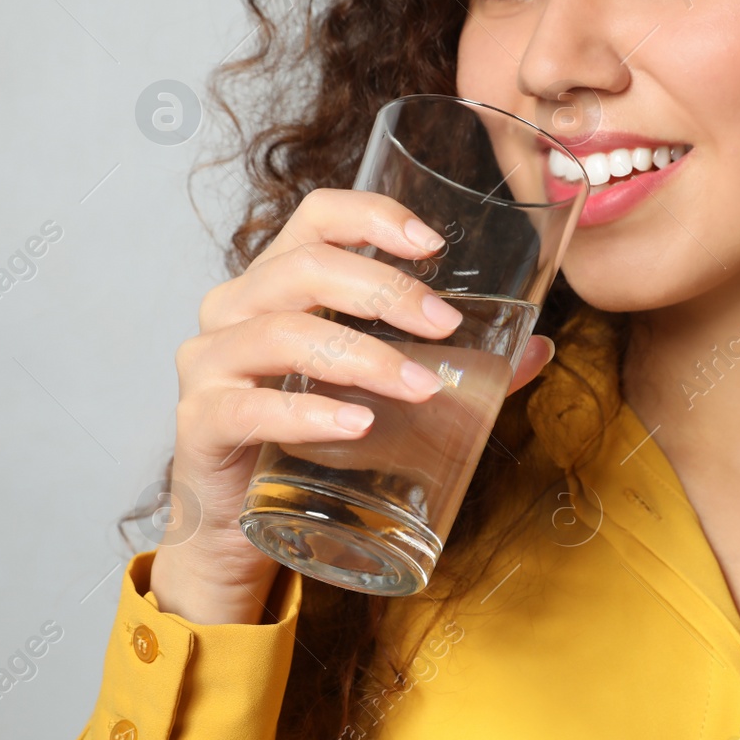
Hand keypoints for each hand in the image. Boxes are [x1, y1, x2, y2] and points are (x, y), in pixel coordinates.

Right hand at [152, 188, 556, 624]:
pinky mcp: (200, 423)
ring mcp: (210, 364)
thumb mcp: (389, 391)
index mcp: (279, 282)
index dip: (373, 216)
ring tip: (421, 386)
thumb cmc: (317, 438)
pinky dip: (308, 412)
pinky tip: (356, 424)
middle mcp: (235, 308)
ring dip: (363, 356)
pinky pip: (250, 407)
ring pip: (282, 333)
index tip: (433, 244)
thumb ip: (461, 369)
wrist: (244, 524)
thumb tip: (538, 349)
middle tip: (444, 325)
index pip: (317, 216)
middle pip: (305, 268)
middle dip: (385, 291)